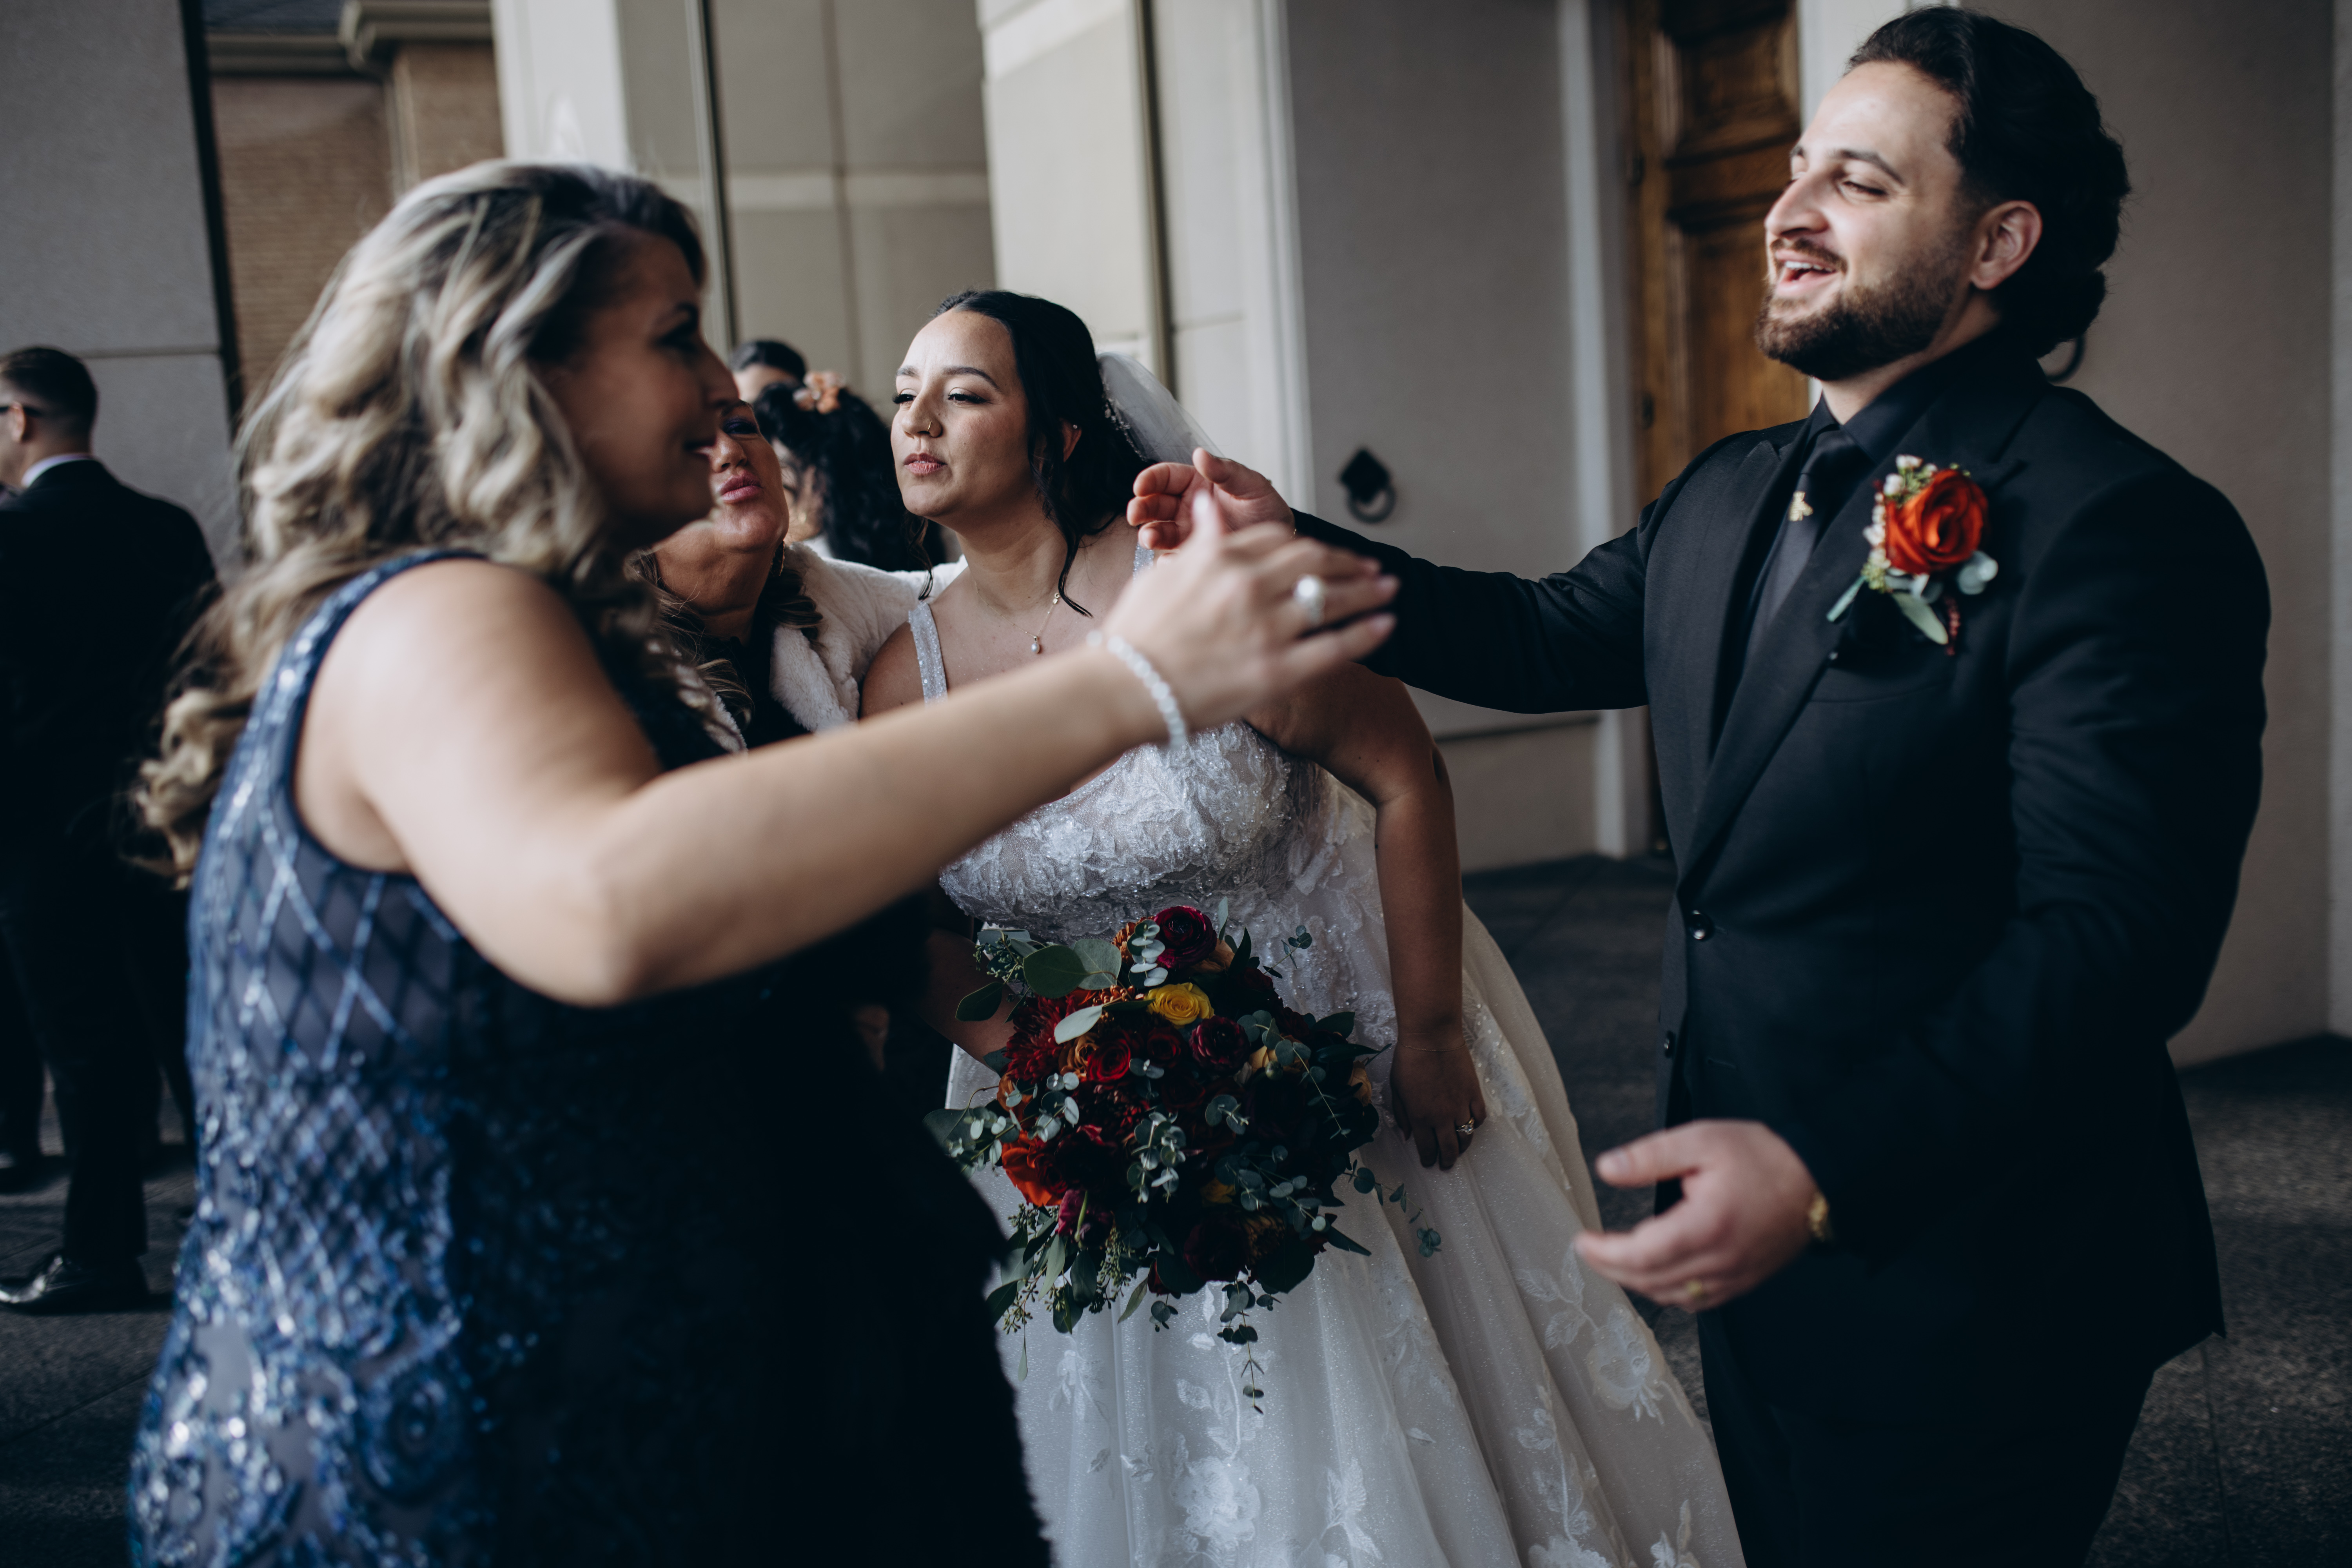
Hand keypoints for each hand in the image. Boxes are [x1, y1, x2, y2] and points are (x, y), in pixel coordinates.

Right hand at [1101, 486, 1394, 733]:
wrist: (1124, 689)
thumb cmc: (1135, 637)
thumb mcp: (1162, 576)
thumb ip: (1197, 543)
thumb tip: (1208, 503)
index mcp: (1222, 561)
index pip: (1279, 540)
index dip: (1309, 544)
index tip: (1326, 551)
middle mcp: (1250, 587)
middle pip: (1315, 562)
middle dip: (1349, 562)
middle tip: (1372, 566)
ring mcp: (1267, 629)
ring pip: (1331, 600)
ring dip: (1368, 591)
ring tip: (1390, 588)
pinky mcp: (1278, 670)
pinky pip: (1334, 647)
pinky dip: (1365, 633)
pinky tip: (1386, 625)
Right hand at [1128, 449, 1296, 551]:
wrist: (1279, 544)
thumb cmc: (1266, 508)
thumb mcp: (1251, 485)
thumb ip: (1226, 471)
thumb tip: (1201, 454)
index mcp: (1197, 483)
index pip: (1166, 476)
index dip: (1150, 480)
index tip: (1140, 487)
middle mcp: (1188, 507)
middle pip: (1155, 504)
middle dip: (1142, 508)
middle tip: (1136, 514)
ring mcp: (1188, 532)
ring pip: (1158, 531)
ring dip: (1149, 533)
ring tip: (1150, 539)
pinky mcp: (1192, 554)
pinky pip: (1172, 558)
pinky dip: (1167, 561)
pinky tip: (1170, 561)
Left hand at [1387, 1023, 1485, 1170]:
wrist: (1431, 1038)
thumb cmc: (1409, 1060)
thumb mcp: (1396, 1089)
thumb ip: (1402, 1115)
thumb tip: (1406, 1136)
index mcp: (1420, 1117)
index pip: (1426, 1148)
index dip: (1428, 1159)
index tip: (1428, 1163)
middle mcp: (1442, 1116)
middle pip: (1449, 1148)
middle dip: (1446, 1161)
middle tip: (1445, 1165)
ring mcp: (1460, 1106)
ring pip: (1466, 1137)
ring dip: (1462, 1147)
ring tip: (1458, 1150)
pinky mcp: (1473, 1094)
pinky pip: (1479, 1117)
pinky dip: (1475, 1125)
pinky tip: (1470, 1125)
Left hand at [1572, 1119, 1815, 1311]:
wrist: (1820, 1179)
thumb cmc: (1764, 1157)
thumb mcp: (1702, 1140)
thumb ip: (1651, 1156)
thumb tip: (1607, 1168)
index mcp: (1706, 1226)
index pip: (1640, 1256)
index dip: (1604, 1254)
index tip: (1580, 1241)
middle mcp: (1720, 1261)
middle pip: (1650, 1282)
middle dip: (1611, 1269)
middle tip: (1588, 1251)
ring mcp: (1735, 1277)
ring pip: (1672, 1297)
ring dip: (1637, 1283)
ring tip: (1614, 1260)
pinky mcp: (1745, 1281)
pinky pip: (1698, 1301)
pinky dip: (1668, 1292)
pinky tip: (1656, 1275)